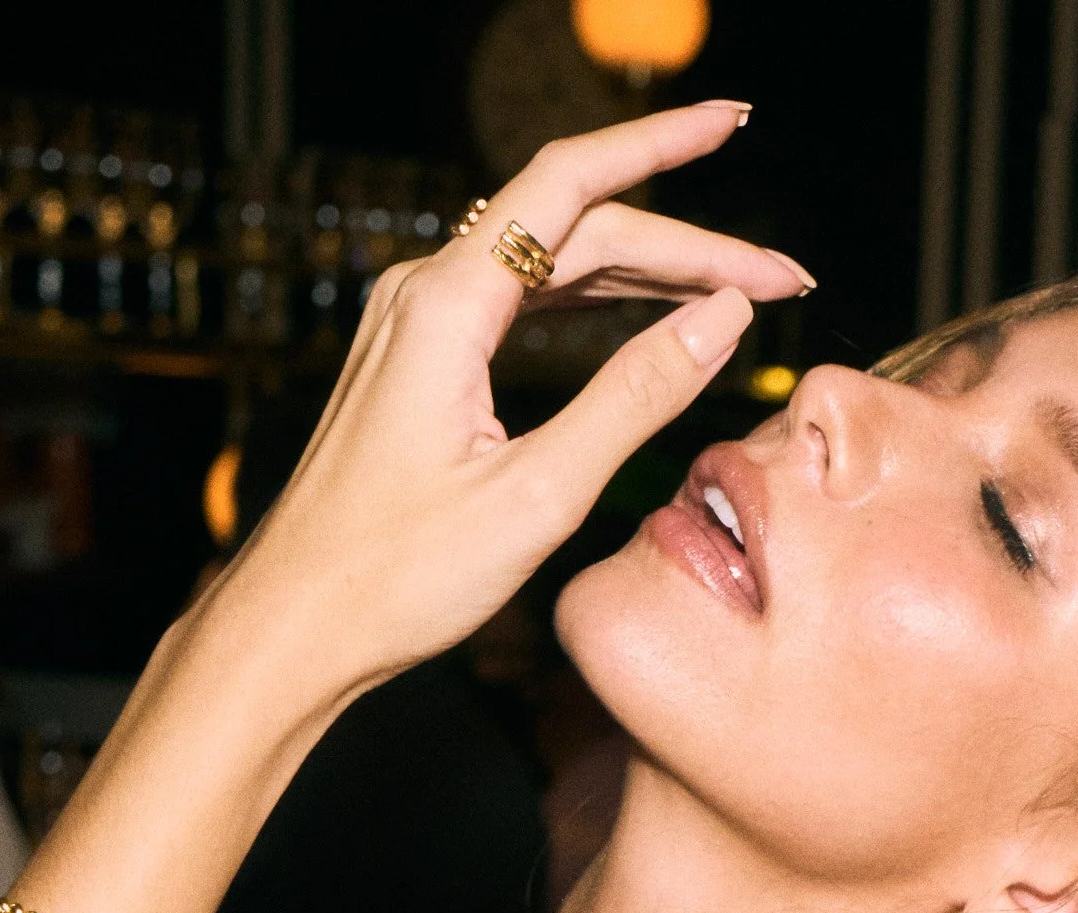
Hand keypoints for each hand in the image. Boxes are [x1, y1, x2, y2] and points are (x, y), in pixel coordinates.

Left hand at [207, 102, 808, 714]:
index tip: (731, 122)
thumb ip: (635, 399)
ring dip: (647, 272)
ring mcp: (415, 323)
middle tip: (782, 277)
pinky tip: (647, 310)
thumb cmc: (395, 578)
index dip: (661, 147)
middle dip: (686, 244)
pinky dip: (592, 299)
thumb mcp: (537, 497)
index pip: (572, 183)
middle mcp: (424, 293)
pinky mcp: (416, 361)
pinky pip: (518, 298)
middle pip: (575, 226)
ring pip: (550, 261)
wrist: (294, 625)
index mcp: (447, 306)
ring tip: (735, 292)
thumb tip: (724, 320)